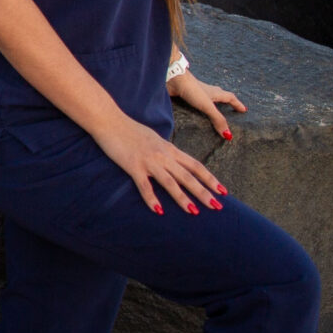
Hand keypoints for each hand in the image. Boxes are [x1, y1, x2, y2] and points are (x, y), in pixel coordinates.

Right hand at [97, 117, 227, 215]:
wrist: (110, 120)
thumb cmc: (129, 129)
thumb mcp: (153, 138)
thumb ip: (164, 149)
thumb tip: (172, 158)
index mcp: (169, 149)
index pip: (195, 165)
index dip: (210, 179)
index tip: (222, 190)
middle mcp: (163, 156)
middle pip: (188, 176)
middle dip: (204, 192)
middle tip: (217, 206)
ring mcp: (149, 161)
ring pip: (171, 182)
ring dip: (183, 198)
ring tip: (194, 212)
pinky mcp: (133, 166)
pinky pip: (145, 185)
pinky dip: (152, 199)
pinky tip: (158, 211)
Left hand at [169, 68, 246, 140]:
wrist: (172, 77)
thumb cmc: (191, 89)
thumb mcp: (207, 106)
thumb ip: (217, 119)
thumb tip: (228, 135)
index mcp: (214, 93)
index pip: (230, 97)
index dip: (237, 104)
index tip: (244, 110)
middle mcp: (206, 91)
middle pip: (220, 95)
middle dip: (226, 101)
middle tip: (230, 107)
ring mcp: (194, 92)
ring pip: (206, 97)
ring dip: (211, 102)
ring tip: (213, 109)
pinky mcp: (184, 94)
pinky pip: (193, 101)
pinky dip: (197, 105)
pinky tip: (193, 109)